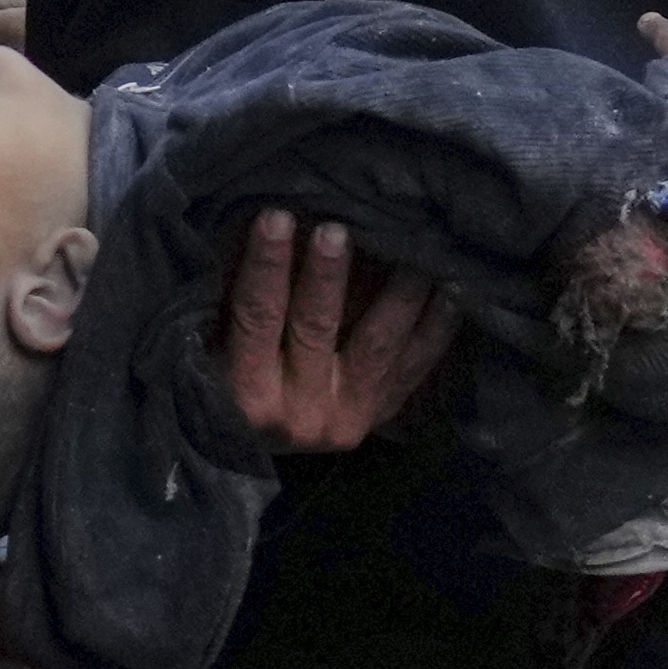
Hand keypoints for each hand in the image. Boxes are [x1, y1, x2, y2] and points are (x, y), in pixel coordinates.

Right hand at [222, 213, 456, 452]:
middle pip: (316, 329)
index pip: (257, 318)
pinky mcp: (380, 415)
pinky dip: (435, 328)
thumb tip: (265, 227)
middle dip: (327, 275)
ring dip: (398, 294)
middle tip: (337, 227)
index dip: (267, 267)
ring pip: (378, 347)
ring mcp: (347, 418)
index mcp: (247, 394)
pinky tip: (452, 290)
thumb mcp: (214, 350)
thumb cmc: (226, 383)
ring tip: (413, 249)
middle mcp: (300, 413)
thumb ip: (232, 304)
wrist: (259, 451)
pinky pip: (414, 367)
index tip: (276, 216)